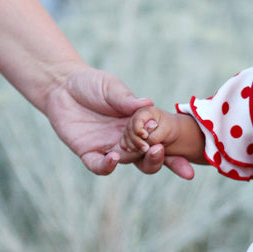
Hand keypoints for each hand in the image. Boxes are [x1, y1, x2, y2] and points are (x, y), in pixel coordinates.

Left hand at [44, 67, 194, 177]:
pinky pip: (99, 166)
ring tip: (143, 150)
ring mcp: (109, 147)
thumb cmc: (92, 84)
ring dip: (137, 159)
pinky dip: (107, 166)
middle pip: (149, 157)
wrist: (62, 86)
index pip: (162, 143)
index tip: (190, 167)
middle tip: (161, 151)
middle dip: (160, 160)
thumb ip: (127, 99)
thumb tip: (148, 103)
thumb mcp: (112, 88)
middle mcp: (128, 140)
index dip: (176, 157)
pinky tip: (112, 158)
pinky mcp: (88, 152)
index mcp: (140, 126)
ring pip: (128, 162)